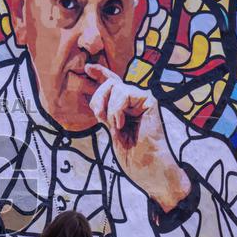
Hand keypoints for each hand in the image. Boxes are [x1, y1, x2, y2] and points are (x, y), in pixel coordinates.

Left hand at [86, 64, 190, 212]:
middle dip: (98, 98)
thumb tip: (97, 99)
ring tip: (114, 126)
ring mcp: (143, 99)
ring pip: (115, 87)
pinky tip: (121, 124)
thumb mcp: (112, 130)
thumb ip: (106, 111)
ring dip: (108, 108)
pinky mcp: (149, 100)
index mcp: (126, 107)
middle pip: (109, 83)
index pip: (113, 83)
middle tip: (100, 118)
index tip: (87, 67)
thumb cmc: (133, 156)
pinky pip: (124, 93)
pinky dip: (117, 109)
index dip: (100, 72)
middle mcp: (135, 100)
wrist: (148, 168)